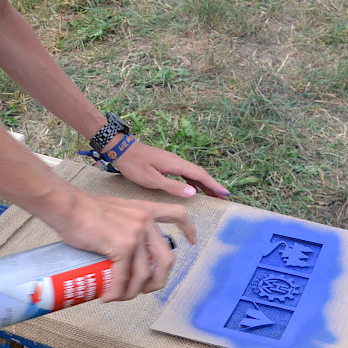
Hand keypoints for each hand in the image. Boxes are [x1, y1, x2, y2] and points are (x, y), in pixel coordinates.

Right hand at [49, 189, 196, 301]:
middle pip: (166, 258)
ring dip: (133, 292)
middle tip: (144, 290)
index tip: (191, 242)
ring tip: (118, 296)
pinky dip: (116, 291)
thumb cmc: (81, 210)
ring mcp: (135, 233)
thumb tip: (122, 254)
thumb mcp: (113, 211)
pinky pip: (125, 277)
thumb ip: (124, 225)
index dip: (188, 230)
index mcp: (144, 210)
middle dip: (158, 281)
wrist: (66, 205)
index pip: (177, 214)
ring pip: (145, 274)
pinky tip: (107, 296)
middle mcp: (144, 221)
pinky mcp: (122, 246)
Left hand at [110, 139, 229, 199]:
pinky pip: (185, 172)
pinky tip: (193, 188)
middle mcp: (177, 160)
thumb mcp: (151, 179)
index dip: (214, 185)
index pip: (200, 175)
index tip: (225, 194)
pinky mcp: (166, 163)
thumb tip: (193, 192)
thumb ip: (172, 185)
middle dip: (212, 185)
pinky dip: (193, 180)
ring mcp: (172, 161)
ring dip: (204, 183)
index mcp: (175, 164)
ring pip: (192, 173)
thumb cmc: (134, 165)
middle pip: (199, 173)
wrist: (121, 150)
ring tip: (212, 194)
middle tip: (223, 197)